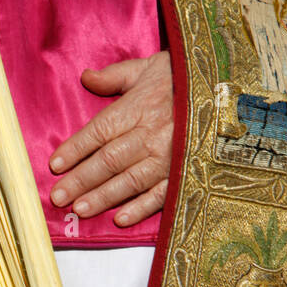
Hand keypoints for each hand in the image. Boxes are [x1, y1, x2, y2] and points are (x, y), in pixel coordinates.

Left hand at [49, 52, 173, 225]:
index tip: (54, 165)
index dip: (76, 148)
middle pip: (110, 160)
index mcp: (140, 106)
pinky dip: (141, 208)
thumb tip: (86, 77)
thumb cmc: (185, 79)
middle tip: (57, 197)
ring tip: (79, 210)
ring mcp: (171, 156)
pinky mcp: (187, 173)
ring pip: (131, 180)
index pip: (100, 130)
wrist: (232, 91)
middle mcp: (153, 133)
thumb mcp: (151, 67)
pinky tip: (120, 219)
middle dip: (81, 180)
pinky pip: (162, 194)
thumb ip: (116, 75)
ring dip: (104, 197)